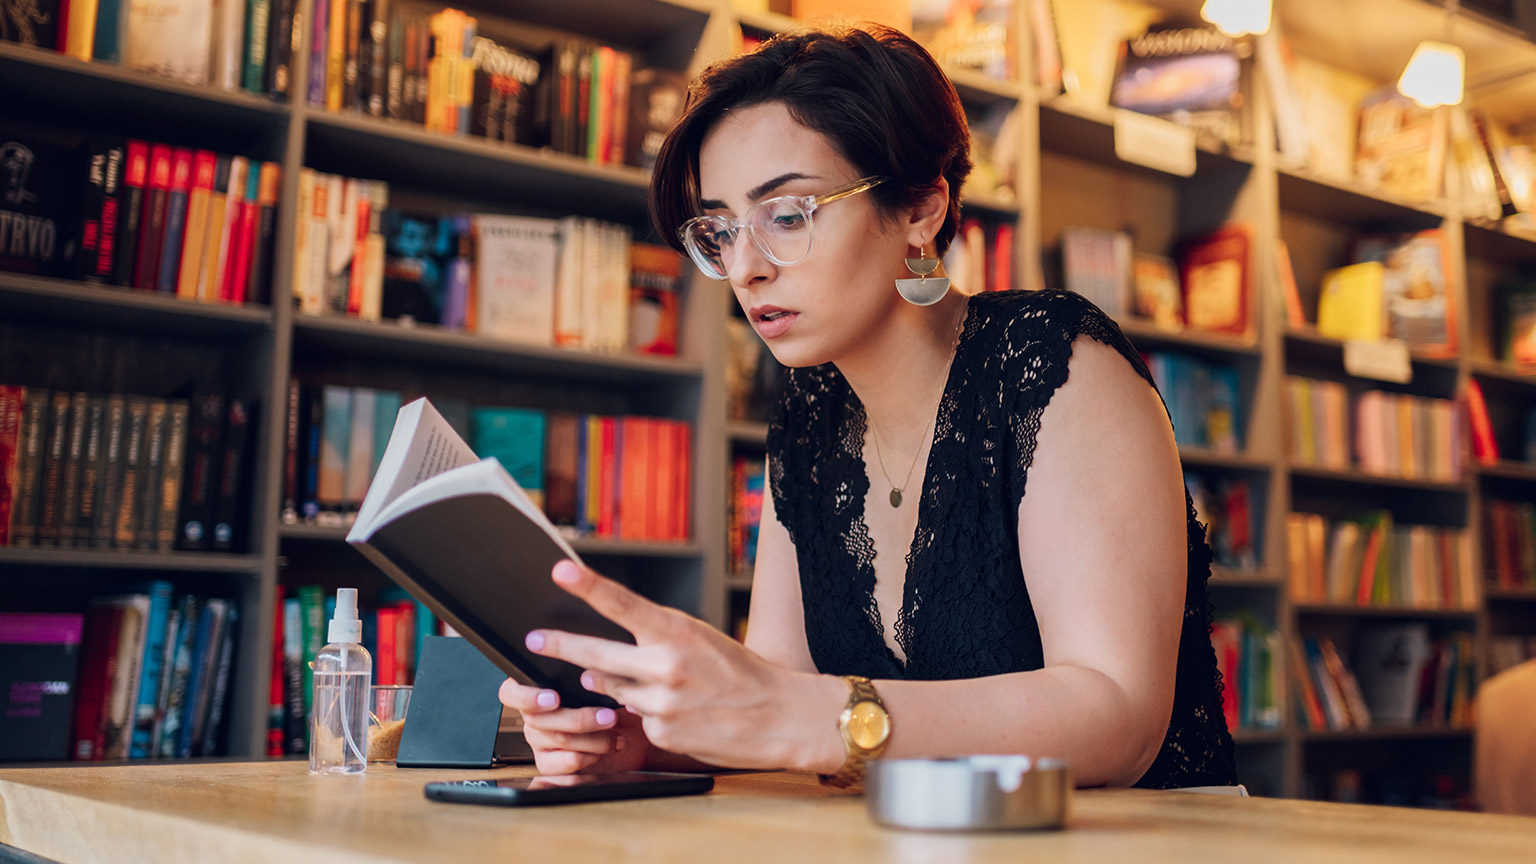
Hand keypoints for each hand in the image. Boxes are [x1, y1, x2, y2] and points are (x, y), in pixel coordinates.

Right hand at [498, 680, 649, 774]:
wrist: (634, 734)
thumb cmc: (620, 703)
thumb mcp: (611, 683)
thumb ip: (598, 675)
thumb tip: (593, 674)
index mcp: (539, 687)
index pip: (510, 692)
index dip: (526, 696)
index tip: (553, 698)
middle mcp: (534, 715)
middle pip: (538, 719)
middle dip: (580, 719)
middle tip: (609, 717)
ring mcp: (540, 740)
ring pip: (556, 739)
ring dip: (592, 738)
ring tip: (615, 735)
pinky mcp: (550, 763)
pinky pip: (559, 763)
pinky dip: (586, 757)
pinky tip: (602, 751)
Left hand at [519, 560, 835, 771]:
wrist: (780, 716)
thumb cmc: (741, 672)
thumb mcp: (701, 641)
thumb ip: (652, 646)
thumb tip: (597, 671)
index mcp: (678, 632)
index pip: (623, 604)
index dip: (588, 586)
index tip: (559, 571)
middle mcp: (666, 666)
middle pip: (596, 657)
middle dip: (561, 646)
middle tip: (535, 639)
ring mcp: (661, 703)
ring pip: (616, 692)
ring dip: (624, 687)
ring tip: (665, 685)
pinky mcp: (661, 732)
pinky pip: (637, 720)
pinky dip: (649, 714)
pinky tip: (681, 712)